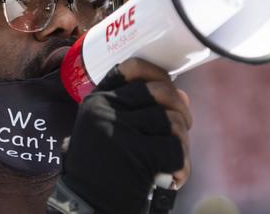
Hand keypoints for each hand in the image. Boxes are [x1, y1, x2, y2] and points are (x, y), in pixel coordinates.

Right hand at [59, 58, 191, 213]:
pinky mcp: (135, 154)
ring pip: (171, 120)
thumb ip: (138, 111)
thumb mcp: (107, 131)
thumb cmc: (103, 168)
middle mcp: (104, 109)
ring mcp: (118, 129)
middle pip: (159, 91)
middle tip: (183, 127)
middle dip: (180, 108)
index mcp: (96, 100)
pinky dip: (182, 165)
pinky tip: (174, 175)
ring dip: (182, 142)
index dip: (155, 73)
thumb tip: (181, 96)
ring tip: (174, 158)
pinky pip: (175, 149)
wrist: (86, 205)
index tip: (168, 84)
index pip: (130, 68)